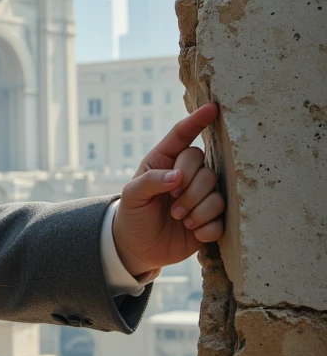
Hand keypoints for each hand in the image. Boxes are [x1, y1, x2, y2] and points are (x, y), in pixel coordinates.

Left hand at [111, 102, 225, 277]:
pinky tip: (193, 232)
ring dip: (197, 209)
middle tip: (173, 206)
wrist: (138, 247)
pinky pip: (222, 217)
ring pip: (216, 193)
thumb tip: (177, 177)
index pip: (183, 135)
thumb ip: (150, 181)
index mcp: (166, 160)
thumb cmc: (133, 214)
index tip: (212, 107)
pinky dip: (207, 227)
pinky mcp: (211, 218)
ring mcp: (201, 196)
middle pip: (205, 168)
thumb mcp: (132, 196)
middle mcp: (188, 174)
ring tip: (180, 219)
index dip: (197, 120)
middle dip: (189, 188)